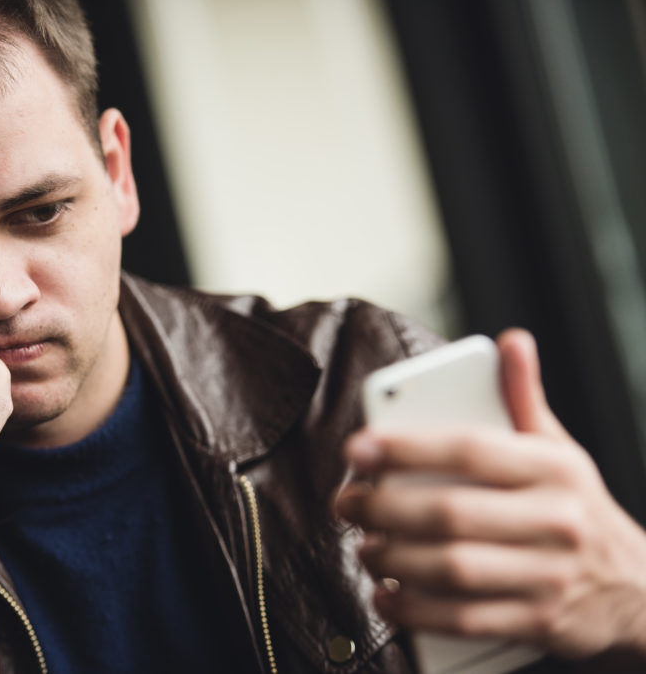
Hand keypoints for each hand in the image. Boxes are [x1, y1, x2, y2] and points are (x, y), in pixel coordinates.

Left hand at [335, 329, 645, 662]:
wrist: (638, 590)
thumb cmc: (577, 508)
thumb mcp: (560, 450)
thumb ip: (524, 399)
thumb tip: (510, 341)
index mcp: (552, 470)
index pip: (469, 450)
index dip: (407, 448)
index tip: (357, 448)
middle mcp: (555, 521)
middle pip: (450, 513)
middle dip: (383, 509)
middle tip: (345, 503)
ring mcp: (548, 576)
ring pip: (453, 569)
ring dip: (393, 561)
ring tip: (363, 548)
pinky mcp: (538, 621)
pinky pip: (464, 619)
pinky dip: (416, 610)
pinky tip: (386, 597)